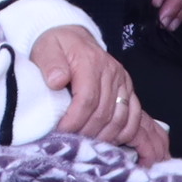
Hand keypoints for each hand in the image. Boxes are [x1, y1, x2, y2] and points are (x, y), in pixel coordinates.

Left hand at [32, 26, 161, 160]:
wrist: (73, 36)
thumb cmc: (57, 46)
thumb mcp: (46, 49)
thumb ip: (50, 64)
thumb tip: (56, 81)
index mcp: (91, 62)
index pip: (87, 99)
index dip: (75, 121)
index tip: (61, 132)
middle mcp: (111, 72)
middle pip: (104, 112)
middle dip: (88, 132)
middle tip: (72, 143)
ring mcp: (123, 81)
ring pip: (121, 117)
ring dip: (106, 136)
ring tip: (88, 145)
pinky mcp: (127, 88)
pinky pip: (135, 115)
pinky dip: (125, 132)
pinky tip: (112, 141)